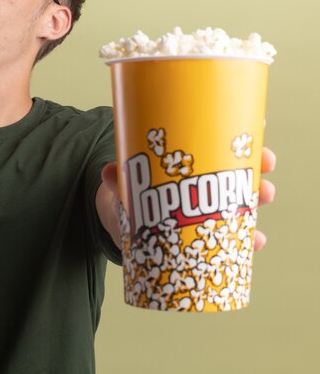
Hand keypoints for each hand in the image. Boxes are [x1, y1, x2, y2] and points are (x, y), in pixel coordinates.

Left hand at [100, 146, 275, 251]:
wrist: (122, 222)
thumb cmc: (130, 191)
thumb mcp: (124, 181)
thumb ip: (116, 177)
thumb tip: (108, 173)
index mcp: (192, 161)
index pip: (222, 143)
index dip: (243, 136)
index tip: (259, 130)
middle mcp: (207, 182)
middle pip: (240, 171)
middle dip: (257, 169)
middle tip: (265, 171)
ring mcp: (208, 209)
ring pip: (241, 203)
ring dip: (256, 206)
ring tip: (261, 206)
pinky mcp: (205, 236)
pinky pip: (231, 237)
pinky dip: (245, 241)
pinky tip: (254, 243)